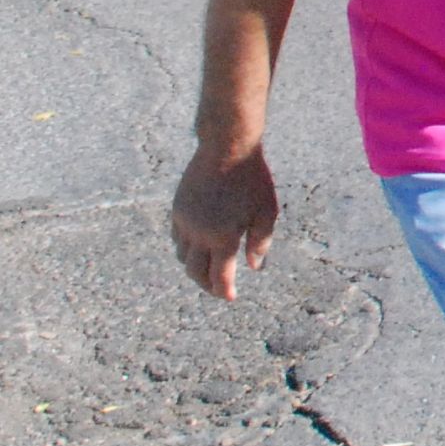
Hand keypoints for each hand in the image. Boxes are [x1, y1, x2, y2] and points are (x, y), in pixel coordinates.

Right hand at [171, 145, 278, 299]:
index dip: (224, 290)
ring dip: (195, 267)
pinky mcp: (177, 209)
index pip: (219, 276)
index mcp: (222, 237)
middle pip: (196, 272)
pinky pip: (176, 238)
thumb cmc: (253, 179)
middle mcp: (198, 233)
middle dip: (206, 284)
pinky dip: (186, 249)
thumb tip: (254, 267)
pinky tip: (198, 246)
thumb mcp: (267, 210)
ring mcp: (184, 221)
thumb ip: (260, 242)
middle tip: (218, 288)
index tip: (230, 297)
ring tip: (209, 268)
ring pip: (183, 256)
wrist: (227, 147)